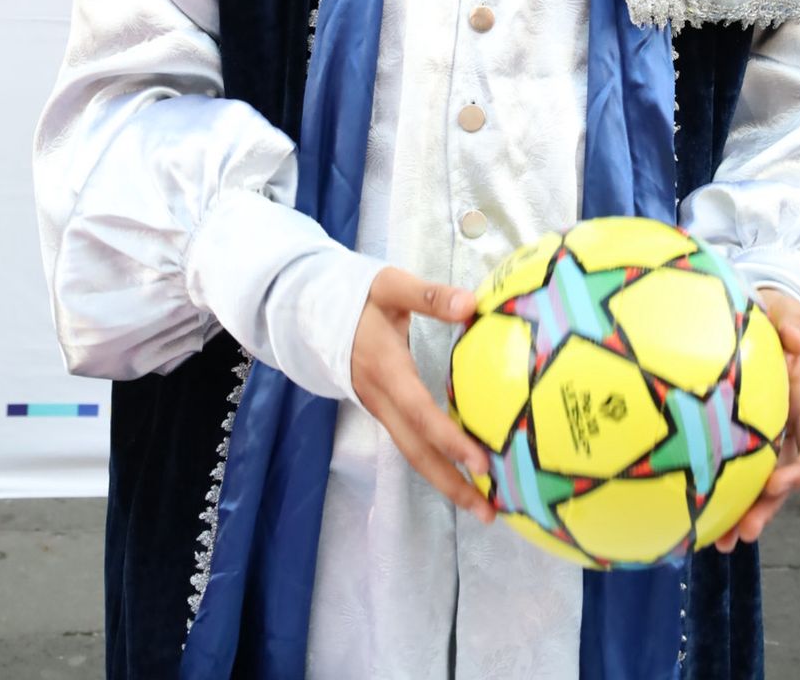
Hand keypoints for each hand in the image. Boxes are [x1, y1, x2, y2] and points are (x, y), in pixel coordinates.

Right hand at [351, 267, 494, 523]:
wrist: (312, 310)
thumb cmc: (357, 298)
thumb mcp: (390, 286)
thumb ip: (429, 295)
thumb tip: (471, 304)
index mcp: (386, 369)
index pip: (419, 411)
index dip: (449, 439)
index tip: (481, 463)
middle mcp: (380, 398)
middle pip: (415, 450)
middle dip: (450, 483)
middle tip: (487, 513)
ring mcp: (378, 407)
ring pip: (411, 451)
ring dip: (444, 480)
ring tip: (479, 505)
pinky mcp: (381, 408)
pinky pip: (408, 441)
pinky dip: (434, 461)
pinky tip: (457, 470)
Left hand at [713, 289, 799, 552]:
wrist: (758, 317)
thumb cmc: (774, 315)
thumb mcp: (787, 312)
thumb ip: (792, 321)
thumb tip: (793, 337)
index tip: (776, 481)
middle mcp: (785, 428)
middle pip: (784, 480)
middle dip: (767, 508)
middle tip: (745, 531)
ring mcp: (761, 435)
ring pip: (757, 483)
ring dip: (743, 513)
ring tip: (721, 542)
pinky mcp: (733, 434)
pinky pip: (730, 467)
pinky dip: (719, 491)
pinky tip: (695, 513)